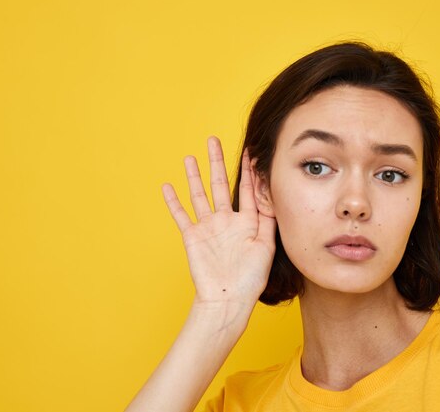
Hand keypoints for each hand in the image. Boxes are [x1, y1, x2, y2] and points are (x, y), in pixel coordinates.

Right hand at [161, 137, 275, 306]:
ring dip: (194, 176)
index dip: (248, 170)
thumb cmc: (251, 278)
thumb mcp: (267, 247)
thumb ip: (268, 220)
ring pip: (199, 195)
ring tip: (190, 157)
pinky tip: (168, 186)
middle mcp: (226, 220)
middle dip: (216, 162)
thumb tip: (271, 195)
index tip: (249, 150)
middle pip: (219, 184)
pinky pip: (180, 215)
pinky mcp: (192, 236)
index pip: (247, 189)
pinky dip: (173, 201)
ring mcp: (208, 227)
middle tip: (213, 141)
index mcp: (246, 222)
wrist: (228, 299)